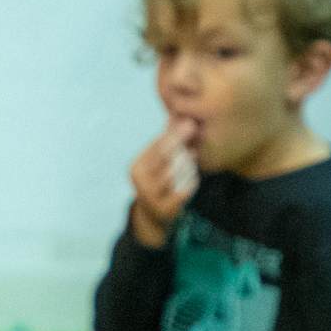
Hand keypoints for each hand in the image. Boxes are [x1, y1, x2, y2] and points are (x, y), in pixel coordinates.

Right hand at [127, 114, 198, 247]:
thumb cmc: (161, 181)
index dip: (174, 134)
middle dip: (181, 142)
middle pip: (165, 156)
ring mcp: (150, 196)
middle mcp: (140, 181)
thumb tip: (177, 113)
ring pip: (177, 172)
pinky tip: (192, 179)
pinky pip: (185, 189)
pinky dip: (191, 182)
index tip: (190, 123)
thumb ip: (167, 141)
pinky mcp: (164, 209)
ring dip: (188, 165)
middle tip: (194, 129)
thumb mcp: (160, 161)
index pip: (157, 147)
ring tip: (192, 159)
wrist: (154, 216)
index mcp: (137, 167)